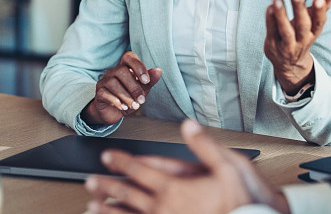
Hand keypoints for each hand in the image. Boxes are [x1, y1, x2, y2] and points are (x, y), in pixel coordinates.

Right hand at [82, 51, 162, 125]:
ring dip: (126, 96)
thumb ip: (150, 81)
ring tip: (135, 106)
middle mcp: (113, 71)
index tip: (146, 80)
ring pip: (113, 83)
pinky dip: (116, 101)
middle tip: (142, 100)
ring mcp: (104, 81)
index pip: (129, 56)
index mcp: (125, 66)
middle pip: (121, 71)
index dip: (138, 66)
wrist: (114, 112)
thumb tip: (158, 71)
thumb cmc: (129, 97)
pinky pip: (105, 94)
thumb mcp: (142, 90)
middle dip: (134, 87)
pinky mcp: (99, 93)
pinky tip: (124, 108)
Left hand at [85, 119, 289, 213]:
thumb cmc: (240, 200)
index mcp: (175, 188)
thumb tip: (188, 125)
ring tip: (92, 206)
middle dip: (106, 185)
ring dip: (107, 210)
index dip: (121, 161)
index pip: (139, 171)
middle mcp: (163, 209)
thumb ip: (204, 145)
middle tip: (90, 180)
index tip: (107, 156)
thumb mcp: (227, 166)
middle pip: (126, 195)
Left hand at [264, 0, 330, 94]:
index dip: (320, 11)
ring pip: (285, 30)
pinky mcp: (273, 45)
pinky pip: (272, 32)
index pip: (319, 22)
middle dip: (299, 8)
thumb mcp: (313, 21)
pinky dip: (270, 20)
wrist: (290, 64)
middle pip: (302, 24)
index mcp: (314, 32)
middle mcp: (302, 40)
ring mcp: (287, 45)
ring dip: (281, 15)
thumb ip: (323, 4)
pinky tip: (269, 7)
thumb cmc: (302, 34)